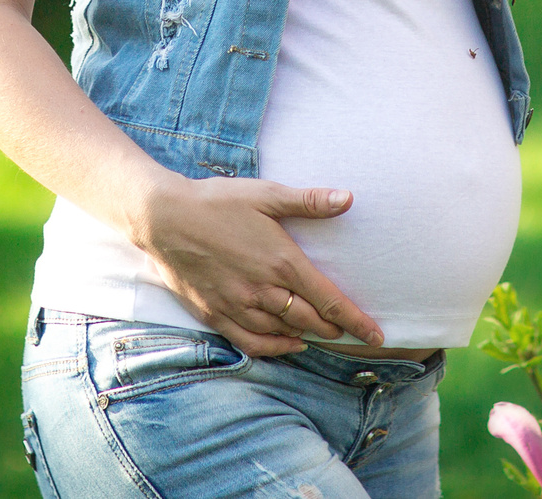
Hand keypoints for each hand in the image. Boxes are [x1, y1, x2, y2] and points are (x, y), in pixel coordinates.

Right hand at [130, 175, 382, 354]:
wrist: (164, 218)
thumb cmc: (217, 201)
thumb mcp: (266, 194)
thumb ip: (309, 201)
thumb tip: (349, 198)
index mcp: (283, 261)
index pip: (331, 302)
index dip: (357, 322)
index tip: (377, 336)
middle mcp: (264, 290)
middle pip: (311, 321)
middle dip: (336, 329)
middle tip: (351, 331)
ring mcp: (239, 306)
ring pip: (285, 333)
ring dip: (308, 335)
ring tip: (323, 333)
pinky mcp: (217, 314)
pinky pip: (253, 343)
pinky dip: (276, 348)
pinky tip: (289, 343)